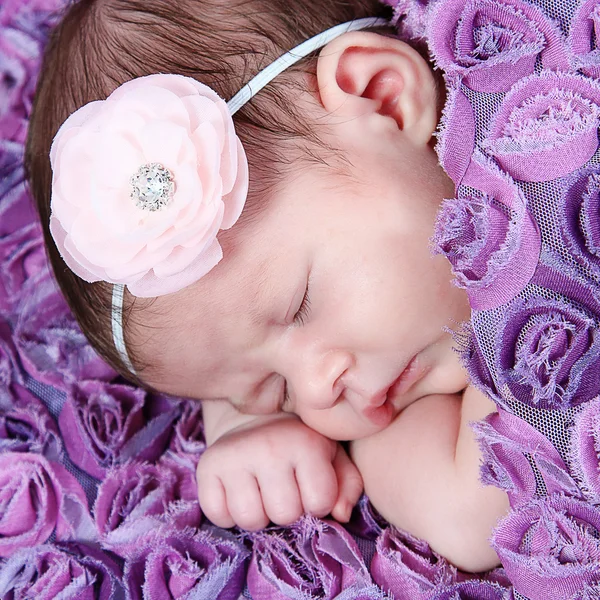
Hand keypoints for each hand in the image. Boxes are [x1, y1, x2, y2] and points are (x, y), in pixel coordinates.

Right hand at [196, 415, 362, 530]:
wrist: (255, 420)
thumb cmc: (300, 445)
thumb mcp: (332, 456)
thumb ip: (348, 484)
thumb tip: (341, 513)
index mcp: (305, 442)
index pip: (320, 503)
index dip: (317, 502)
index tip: (310, 484)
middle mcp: (269, 446)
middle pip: (284, 514)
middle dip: (287, 509)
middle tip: (283, 487)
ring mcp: (235, 455)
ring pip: (250, 519)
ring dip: (258, 514)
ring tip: (262, 490)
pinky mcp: (207, 466)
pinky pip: (219, 515)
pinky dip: (229, 512)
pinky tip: (239, 490)